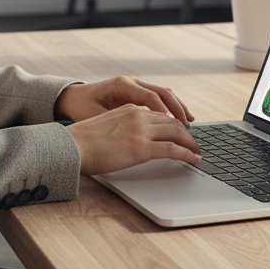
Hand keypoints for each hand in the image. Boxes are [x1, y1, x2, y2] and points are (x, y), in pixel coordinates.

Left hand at [55, 76, 193, 125]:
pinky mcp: (134, 92)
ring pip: (162, 93)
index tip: (178, 128)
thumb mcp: (98, 117)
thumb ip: (119, 123)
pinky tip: (176, 119)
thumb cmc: (81, 108)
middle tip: (189, 127)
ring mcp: (133, 85)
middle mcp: (130, 81)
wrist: (71, 98)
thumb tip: (140, 136)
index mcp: (122, 85)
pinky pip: (156, 97)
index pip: (151, 97)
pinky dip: (168, 107)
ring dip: (177, 107)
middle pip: (162, 92)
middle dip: (178, 110)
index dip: (167, 113)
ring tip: (189, 122)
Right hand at [66, 105, 200, 175]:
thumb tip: (126, 141)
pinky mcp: (142, 148)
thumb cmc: (82, 142)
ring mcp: (140, 130)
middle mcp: (137, 115)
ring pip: (176, 133)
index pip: (157, 114)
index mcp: (128, 109)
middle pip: (171, 122)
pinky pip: (173, 149)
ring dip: (190, 142)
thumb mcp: (104, 127)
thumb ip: (120, 128)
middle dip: (185, 132)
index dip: (172, 123)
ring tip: (196, 151)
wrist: (73, 146)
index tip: (179, 131)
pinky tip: (194, 158)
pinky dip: (187, 153)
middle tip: (194, 142)